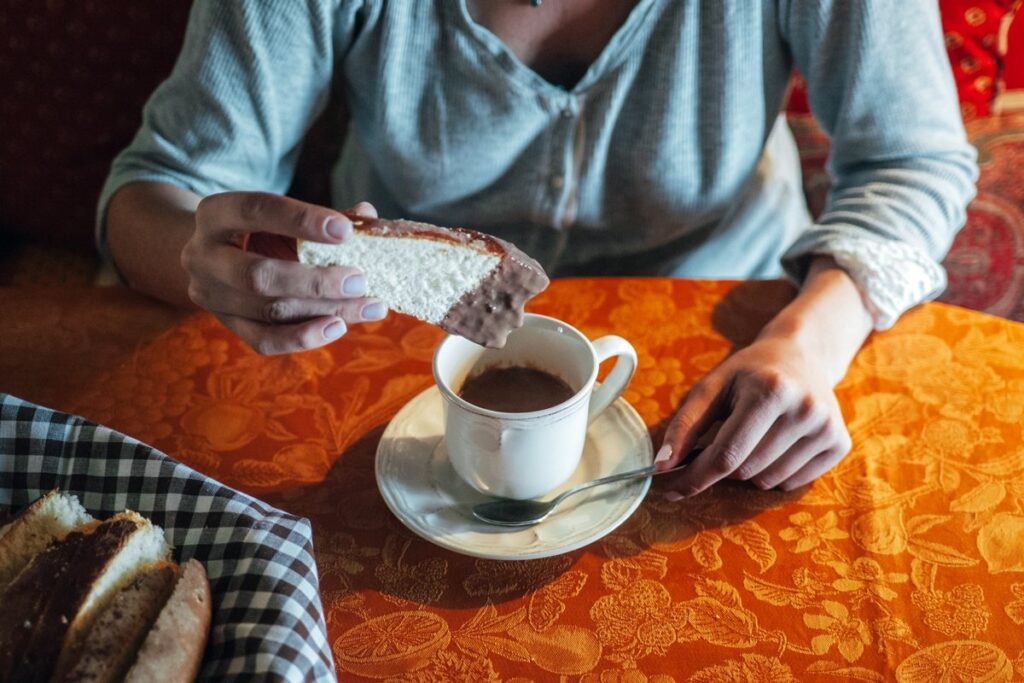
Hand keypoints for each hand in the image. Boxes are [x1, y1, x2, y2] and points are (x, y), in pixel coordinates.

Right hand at [181, 192, 385, 354]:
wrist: (215, 256)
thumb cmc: (259, 228)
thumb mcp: (282, 214)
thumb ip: (322, 215)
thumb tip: (367, 216)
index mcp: (215, 213)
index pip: (257, 210)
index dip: (302, 219)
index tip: (346, 230)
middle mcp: (203, 256)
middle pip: (258, 276)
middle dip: (315, 281)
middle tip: (360, 281)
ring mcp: (211, 295)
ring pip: (269, 311)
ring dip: (324, 310)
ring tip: (369, 307)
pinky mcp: (227, 324)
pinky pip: (264, 340)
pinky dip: (303, 337)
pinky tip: (338, 327)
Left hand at [657, 334, 851, 494]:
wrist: (802, 356)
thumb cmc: (749, 373)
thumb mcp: (712, 387)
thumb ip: (685, 426)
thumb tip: (663, 465)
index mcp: (769, 390)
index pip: (726, 454)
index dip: (695, 478)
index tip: (671, 490)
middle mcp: (804, 409)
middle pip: (745, 470)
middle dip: (724, 465)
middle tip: (726, 438)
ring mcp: (826, 428)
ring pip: (768, 481)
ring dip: (750, 469)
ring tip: (755, 435)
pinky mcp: (840, 443)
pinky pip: (793, 483)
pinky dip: (775, 472)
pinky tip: (778, 442)